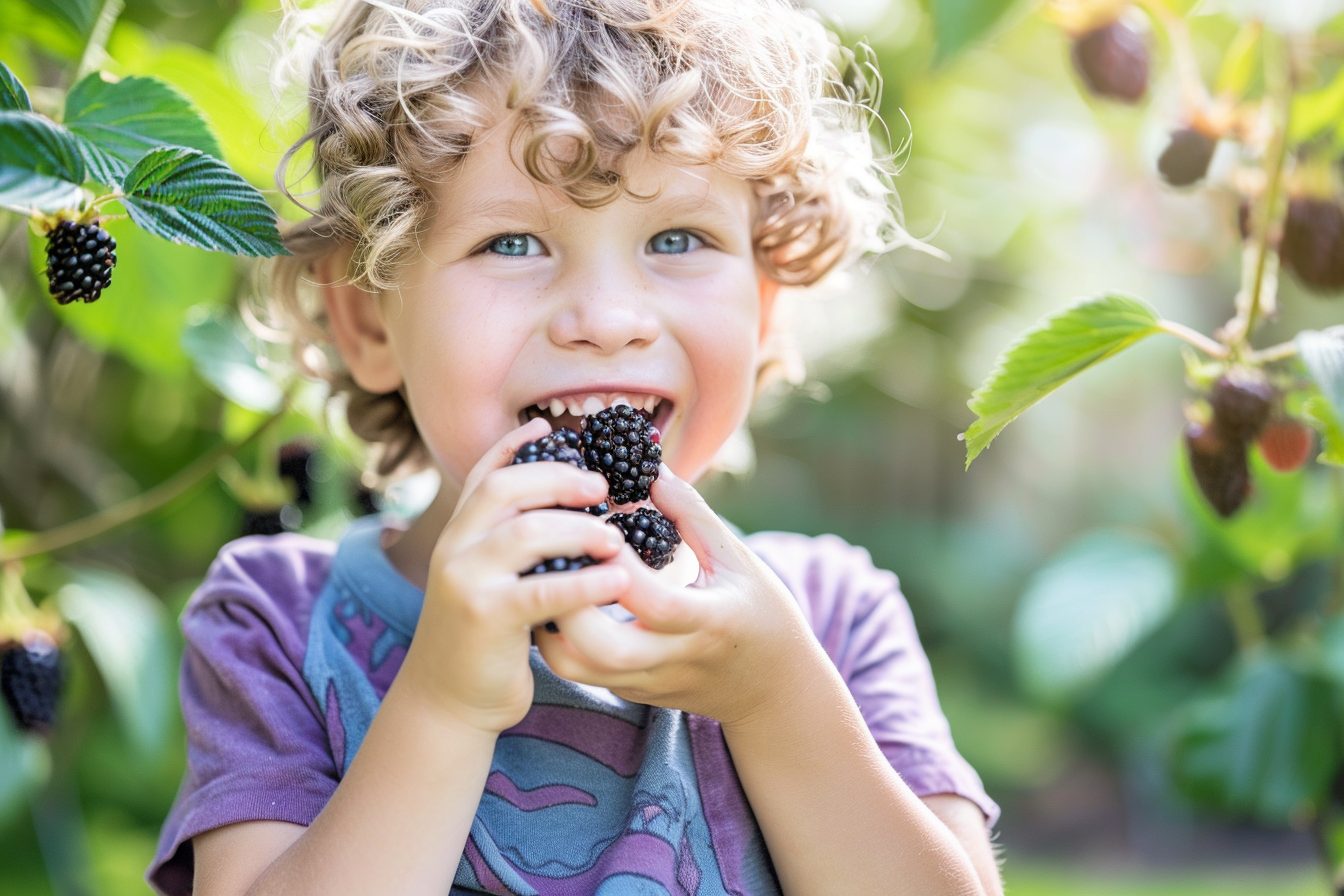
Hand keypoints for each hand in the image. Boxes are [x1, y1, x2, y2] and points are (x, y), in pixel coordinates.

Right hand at [396, 418, 630, 733]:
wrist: (447, 702)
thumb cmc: (484, 640)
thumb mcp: (490, 581)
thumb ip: (511, 545)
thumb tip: (560, 509)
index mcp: (458, 535)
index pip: (484, 473)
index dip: (515, 445)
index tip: (550, 427)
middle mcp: (455, 548)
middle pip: (504, 488)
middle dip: (556, 478)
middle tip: (602, 486)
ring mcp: (465, 579)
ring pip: (526, 532)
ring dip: (578, 528)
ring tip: (616, 538)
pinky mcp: (485, 616)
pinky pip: (543, 589)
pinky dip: (585, 582)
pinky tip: (617, 580)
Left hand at [533, 464, 812, 728]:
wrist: (773, 686)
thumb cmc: (759, 611)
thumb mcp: (737, 558)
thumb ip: (692, 515)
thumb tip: (652, 471)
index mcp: (709, 621)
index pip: (657, 602)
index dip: (620, 569)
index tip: (600, 531)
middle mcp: (674, 659)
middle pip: (603, 650)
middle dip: (567, 603)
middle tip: (555, 556)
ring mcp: (647, 682)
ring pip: (575, 668)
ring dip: (549, 622)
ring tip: (546, 575)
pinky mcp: (630, 692)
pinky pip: (580, 669)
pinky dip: (557, 635)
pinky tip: (556, 596)